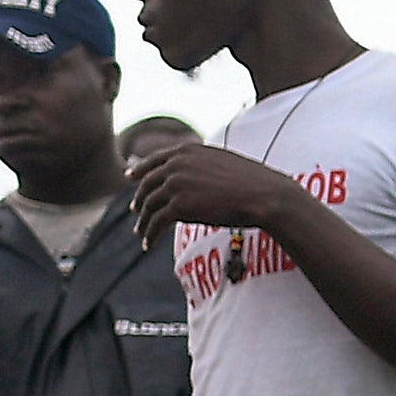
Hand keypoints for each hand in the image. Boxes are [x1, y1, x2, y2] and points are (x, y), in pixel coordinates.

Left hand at [128, 142, 304, 238]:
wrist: (266, 196)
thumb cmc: (254, 183)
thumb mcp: (223, 163)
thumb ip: (202, 164)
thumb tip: (197, 174)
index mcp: (186, 152)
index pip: (154, 160)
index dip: (139, 169)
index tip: (130, 177)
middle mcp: (176, 165)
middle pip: (147, 184)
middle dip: (139, 199)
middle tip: (135, 210)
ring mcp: (176, 184)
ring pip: (149, 205)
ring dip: (143, 221)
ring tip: (141, 232)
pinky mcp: (179, 206)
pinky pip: (156, 222)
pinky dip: (150, 234)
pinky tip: (148, 244)